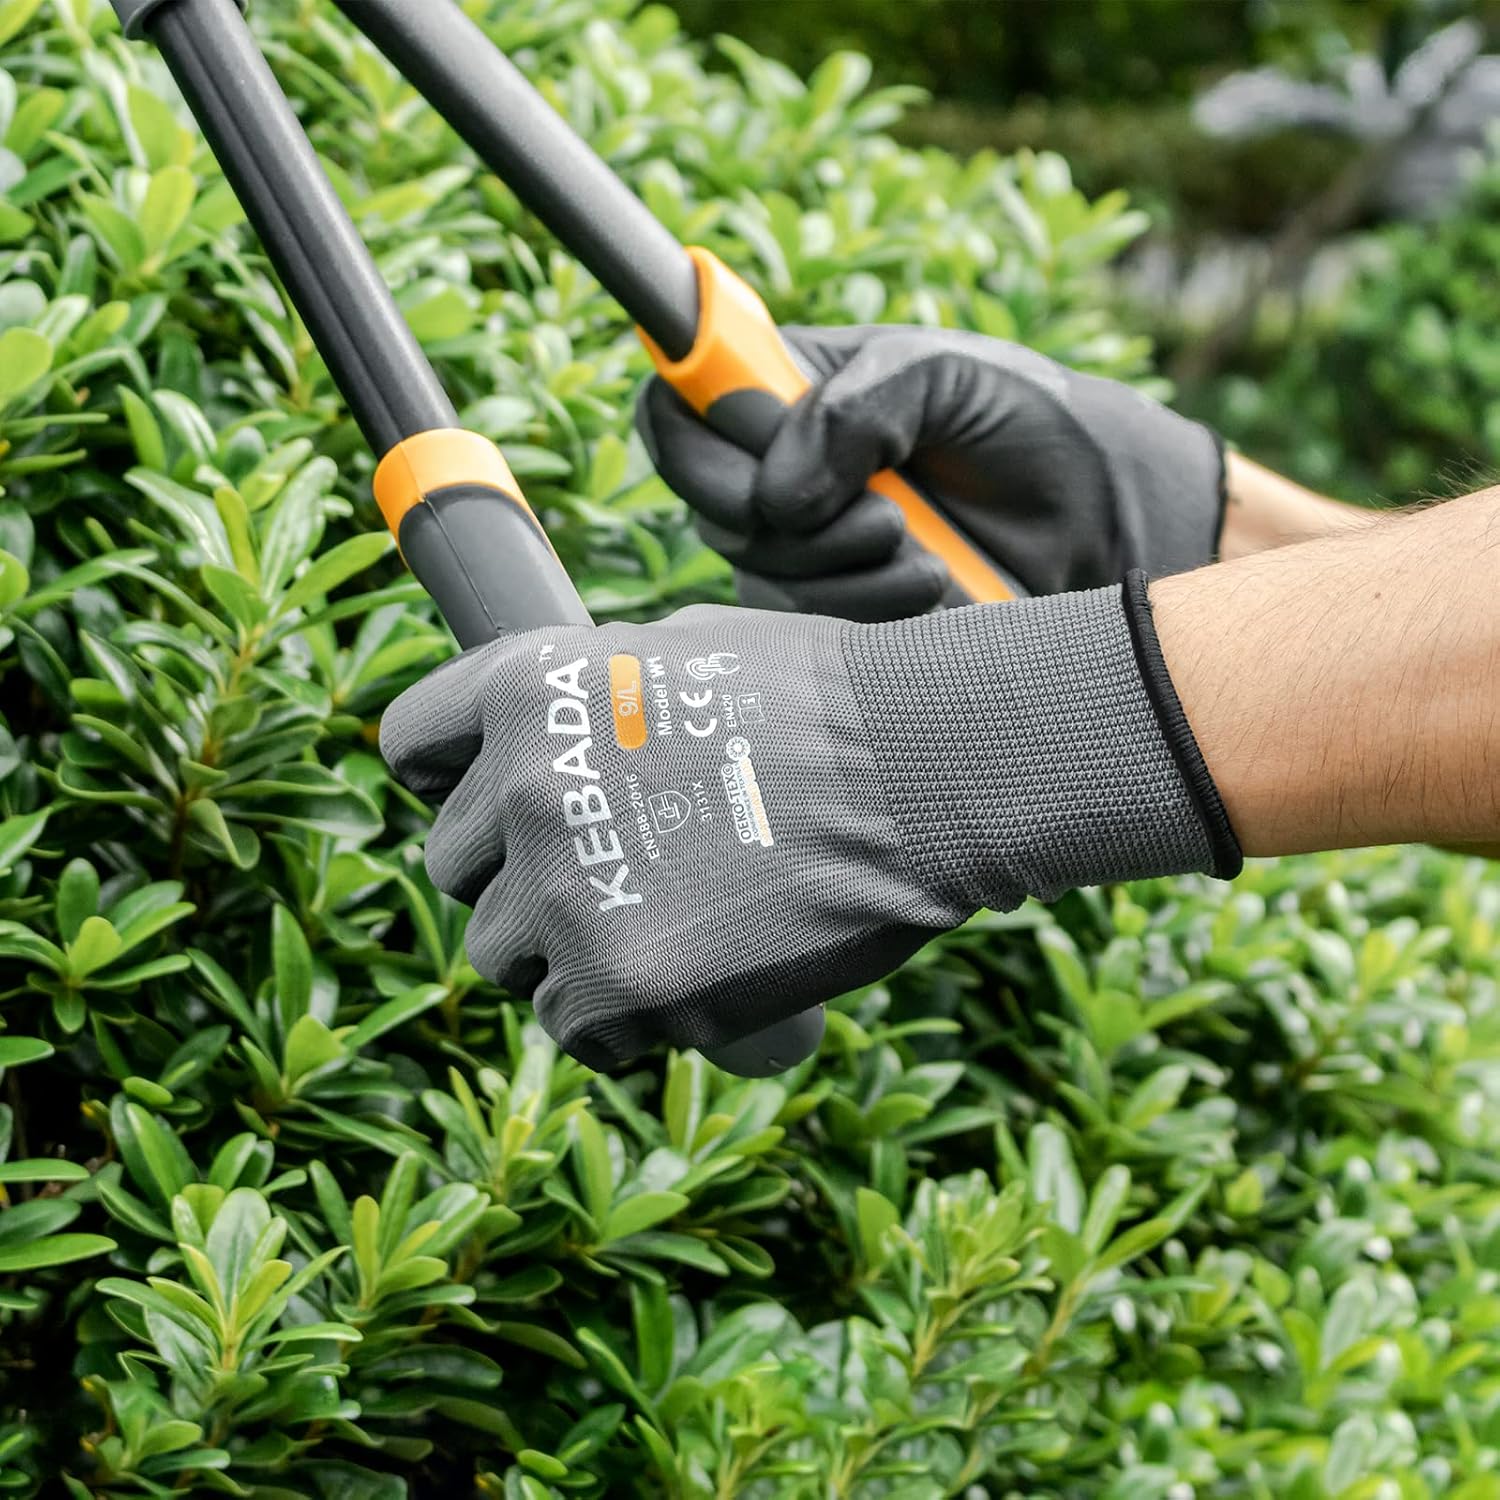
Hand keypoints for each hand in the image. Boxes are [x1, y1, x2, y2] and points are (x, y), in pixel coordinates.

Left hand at [380, 590, 1237, 1068]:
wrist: (927, 768)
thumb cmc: (827, 702)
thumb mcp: (682, 650)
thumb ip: (588, 698)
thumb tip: (549, 738)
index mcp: (524, 688)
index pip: (411, 748)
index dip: (450, 780)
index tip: (491, 806)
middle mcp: (521, 786)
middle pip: (452, 868)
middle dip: (516, 877)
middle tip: (608, 878)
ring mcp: (562, 890)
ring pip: (502, 957)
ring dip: (563, 953)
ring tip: (663, 931)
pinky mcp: (617, 982)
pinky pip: (570, 1028)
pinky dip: (619, 1019)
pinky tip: (688, 981)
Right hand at [636, 327, 1225, 619]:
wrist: (1097, 522)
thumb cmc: (1027, 425)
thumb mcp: (950, 376)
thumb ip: (859, 406)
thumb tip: (777, 489)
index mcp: (787, 391)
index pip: (678, 403)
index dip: (694, 429)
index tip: (760, 447)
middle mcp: (776, 471)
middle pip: (708, 503)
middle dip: (788, 516)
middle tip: (884, 512)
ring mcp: (800, 549)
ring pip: (758, 573)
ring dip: (844, 569)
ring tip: (924, 548)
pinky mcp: (832, 615)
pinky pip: (803, 630)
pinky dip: (865, 612)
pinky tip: (927, 590)